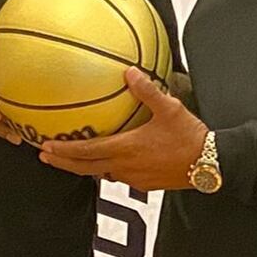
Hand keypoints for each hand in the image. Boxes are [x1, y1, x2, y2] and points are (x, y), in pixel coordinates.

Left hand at [39, 66, 207, 190]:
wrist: (210, 164)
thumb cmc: (189, 137)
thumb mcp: (168, 108)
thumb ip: (146, 90)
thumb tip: (129, 71)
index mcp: (126, 149)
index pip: (87, 152)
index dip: (64, 151)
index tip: (46, 148)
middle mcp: (125, 167)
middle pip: (86, 169)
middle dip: (63, 163)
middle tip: (45, 157)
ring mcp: (134, 178)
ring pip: (101, 174)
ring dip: (83, 167)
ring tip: (72, 158)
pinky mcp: (145, 184)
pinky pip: (118, 177)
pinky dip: (104, 169)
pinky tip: (107, 161)